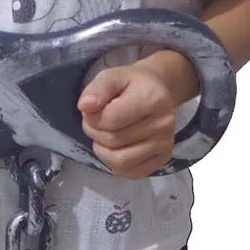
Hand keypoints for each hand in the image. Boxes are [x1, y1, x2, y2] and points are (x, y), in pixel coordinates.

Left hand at [77, 63, 177, 178]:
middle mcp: (163, 124)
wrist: (156, 94)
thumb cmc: (131, 85)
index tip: (93, 109)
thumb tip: (85, 106)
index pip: (111, 119)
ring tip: (104, 135)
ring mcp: (164, 145)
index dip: (93, 117)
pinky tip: (115, 148)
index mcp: (154, 99)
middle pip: (114, 141)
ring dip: (103, 151)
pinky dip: (114, 163)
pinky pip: (128, 173)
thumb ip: (98, 89)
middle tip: (97, 123)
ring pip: (120, 162)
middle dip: (95, 133)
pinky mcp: (161, 162)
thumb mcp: (112, 77)